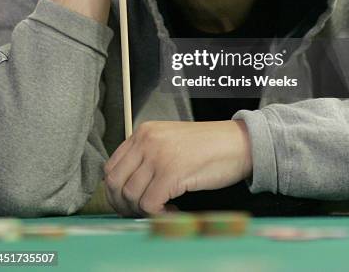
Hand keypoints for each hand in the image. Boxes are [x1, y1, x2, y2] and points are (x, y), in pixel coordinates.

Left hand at [103, 120, 252, 216]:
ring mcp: (158, 156)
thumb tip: (126, 186)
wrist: (237, 142)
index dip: (115, 191)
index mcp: (144, 132)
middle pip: (115, 182)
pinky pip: (150, 204)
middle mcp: (147, 141)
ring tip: (161, 209)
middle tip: (140, 212)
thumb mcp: (169, 141)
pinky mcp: (172, 172)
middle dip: (123, 205)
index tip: (128, 203)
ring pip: (130, 196)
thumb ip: (146, 156)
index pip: (111, 166)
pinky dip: (158, 215)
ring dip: (142, 211)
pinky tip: (172, 209)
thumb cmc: (208, 145)